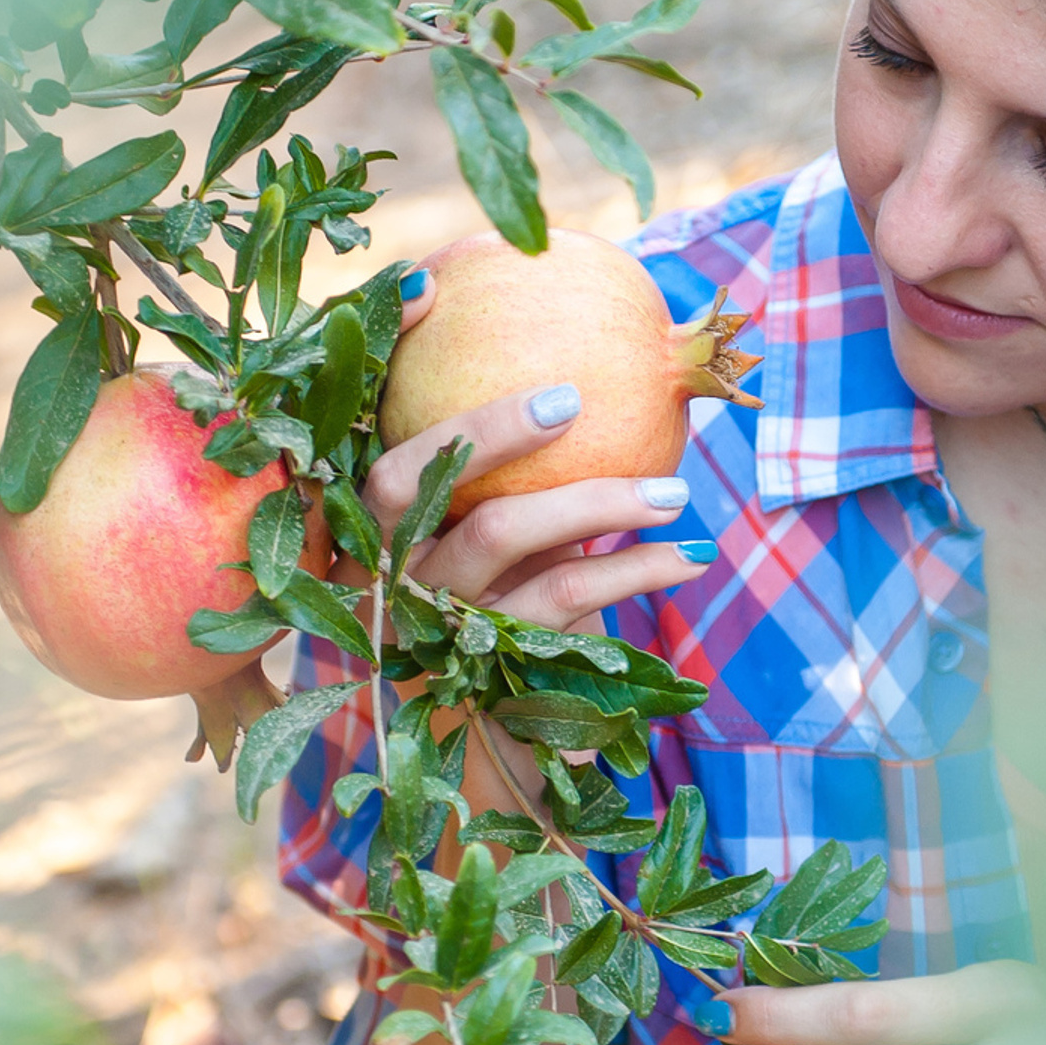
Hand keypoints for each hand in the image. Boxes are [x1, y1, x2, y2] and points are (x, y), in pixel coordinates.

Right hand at [356, 271, 711, 638]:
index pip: (358, 428)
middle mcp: (376, 572)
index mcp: (365, 530)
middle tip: (572, 397)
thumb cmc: (508, 628)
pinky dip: (633, 569)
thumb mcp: (506, 549)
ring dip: (599, 501)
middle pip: (409, 480)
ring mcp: (421, 623)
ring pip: (500, 532)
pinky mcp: (479, 671)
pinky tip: (687, 557)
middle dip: (488, 426)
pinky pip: (562, 595)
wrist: (499, 762)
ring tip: (676, 493)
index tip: (423, 282)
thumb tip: (587, 370)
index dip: (375, 353)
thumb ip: (518, 478)